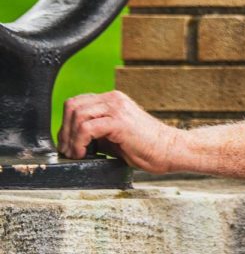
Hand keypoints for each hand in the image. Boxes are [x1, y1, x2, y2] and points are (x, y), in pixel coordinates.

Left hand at [58, 91, 181, 173]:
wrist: (170, 150)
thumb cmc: (147, 148)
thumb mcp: (115, 135)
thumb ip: (97, 132)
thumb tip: (73, 141)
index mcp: (113, 100)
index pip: (77, 103)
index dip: (66, 124)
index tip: (67, 143)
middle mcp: (113, 99)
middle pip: (72, 106)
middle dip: (64, 131)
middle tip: (67, 151)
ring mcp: (117, 108)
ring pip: (77, 115)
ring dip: (70, 138)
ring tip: (75, 154)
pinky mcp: (119, 121)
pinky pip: (87, 128)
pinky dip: (79, 143)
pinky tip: (84, 154)